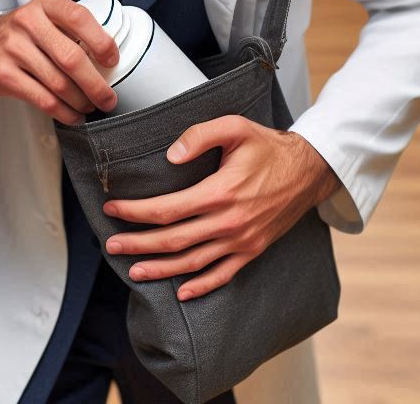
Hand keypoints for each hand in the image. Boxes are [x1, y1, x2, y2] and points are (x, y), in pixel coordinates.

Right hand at [0, 0, 119, 124]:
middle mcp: (27, 22)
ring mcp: (13, 48)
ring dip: (81, 101)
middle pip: (71, 58)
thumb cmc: (21, 34)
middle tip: (108, 99)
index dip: (101, 42)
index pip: (79, 17)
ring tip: (90, 107)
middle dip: (96, 84)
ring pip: (59, 83)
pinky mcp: (3, 74)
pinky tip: (73, 115)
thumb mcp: (43, 18)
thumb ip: (70, 30)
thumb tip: (106, 60)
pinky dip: (64, 112)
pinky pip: (43, 100)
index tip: (112, 60)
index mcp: (44, 4)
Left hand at [102, 115, 341, 300]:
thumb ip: (199, 135)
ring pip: (193, 262)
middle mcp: (229, 222)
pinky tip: (182, 292)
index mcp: (220, 192)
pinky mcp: (252, 250)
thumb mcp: (234, 127)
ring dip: (161, 269)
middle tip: (111, 246)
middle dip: (138, 244)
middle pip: (173, 240)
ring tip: (133, 271)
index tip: (113, 210)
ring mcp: (242, 241)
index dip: (136, 212)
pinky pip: (223, 274)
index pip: (167, 209)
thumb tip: (171, 155)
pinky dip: (201, 286)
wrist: (308, 170)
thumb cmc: (267, 146)